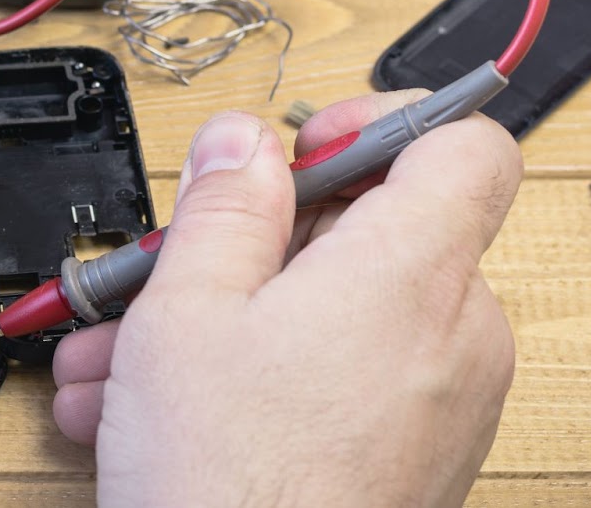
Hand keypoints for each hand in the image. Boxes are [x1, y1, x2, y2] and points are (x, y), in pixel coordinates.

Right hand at [52, 94, 520, 507]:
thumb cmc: (228, 482)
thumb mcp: (189, 305)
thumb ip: (227, 201)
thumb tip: (245, 139)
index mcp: (411, 271)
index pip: (464, 144)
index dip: (383, 120)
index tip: (305, 145)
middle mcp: (453, 333)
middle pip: (376, 228)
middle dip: (253, 240)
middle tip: (170, 264)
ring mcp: (443, 401)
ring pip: (336, 311)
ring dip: (229, 315)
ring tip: (126, 358)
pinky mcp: (417, 453)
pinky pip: (343, 374)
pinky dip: (262, 371)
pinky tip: (160, 406)